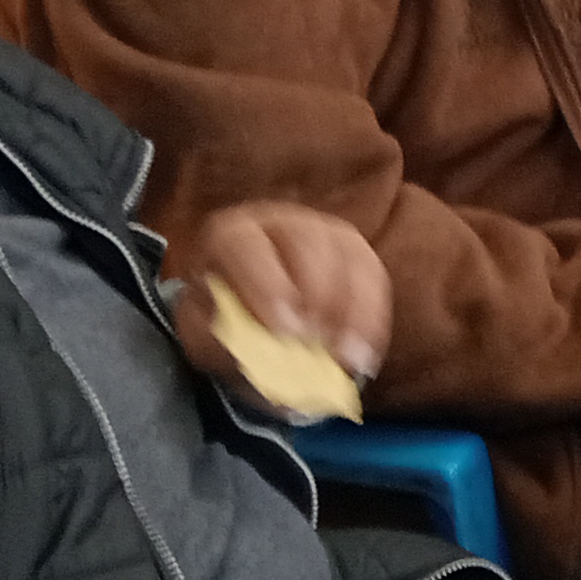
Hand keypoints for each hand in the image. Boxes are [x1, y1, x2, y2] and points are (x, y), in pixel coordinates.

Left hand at [170, 199, 390, 401]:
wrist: (255, 316)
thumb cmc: (226, 319)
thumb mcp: (205, 332)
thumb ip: (216, 340)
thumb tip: (245, 353)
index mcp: (232, 234)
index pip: (243, 245)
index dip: (264, 284)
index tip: (281, 329)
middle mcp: (281, 223)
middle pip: (306, 241)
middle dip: (316, 292)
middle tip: (316, 339)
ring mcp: (326, 233)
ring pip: (349, 257)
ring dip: (352, 310)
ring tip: (345, 356)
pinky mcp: (358, 254)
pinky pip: (374, 278)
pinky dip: (372, 319)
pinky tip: (364, 354)